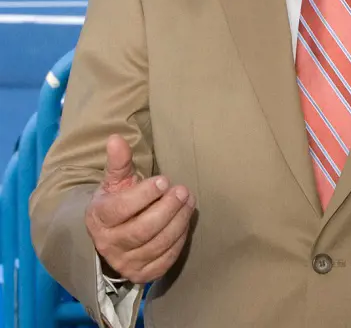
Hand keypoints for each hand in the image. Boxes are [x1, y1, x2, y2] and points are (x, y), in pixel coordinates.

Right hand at [85, 135, 195, 284]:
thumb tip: (116, 138)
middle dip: (167, 209)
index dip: (145, 194)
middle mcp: (109, 244)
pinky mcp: (142, 274)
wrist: (111, 235)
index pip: (122, 209)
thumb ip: (119, 161)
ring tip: (189, 201)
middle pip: (142, 229)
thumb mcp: (115, 181)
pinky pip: (165, 260)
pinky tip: (184, 222)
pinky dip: (179, 240)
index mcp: (99, 218)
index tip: (165, 180)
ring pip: (157, 245)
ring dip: (178, 222)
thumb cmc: (117, 200)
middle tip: (183, 190)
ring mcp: (125, 262)